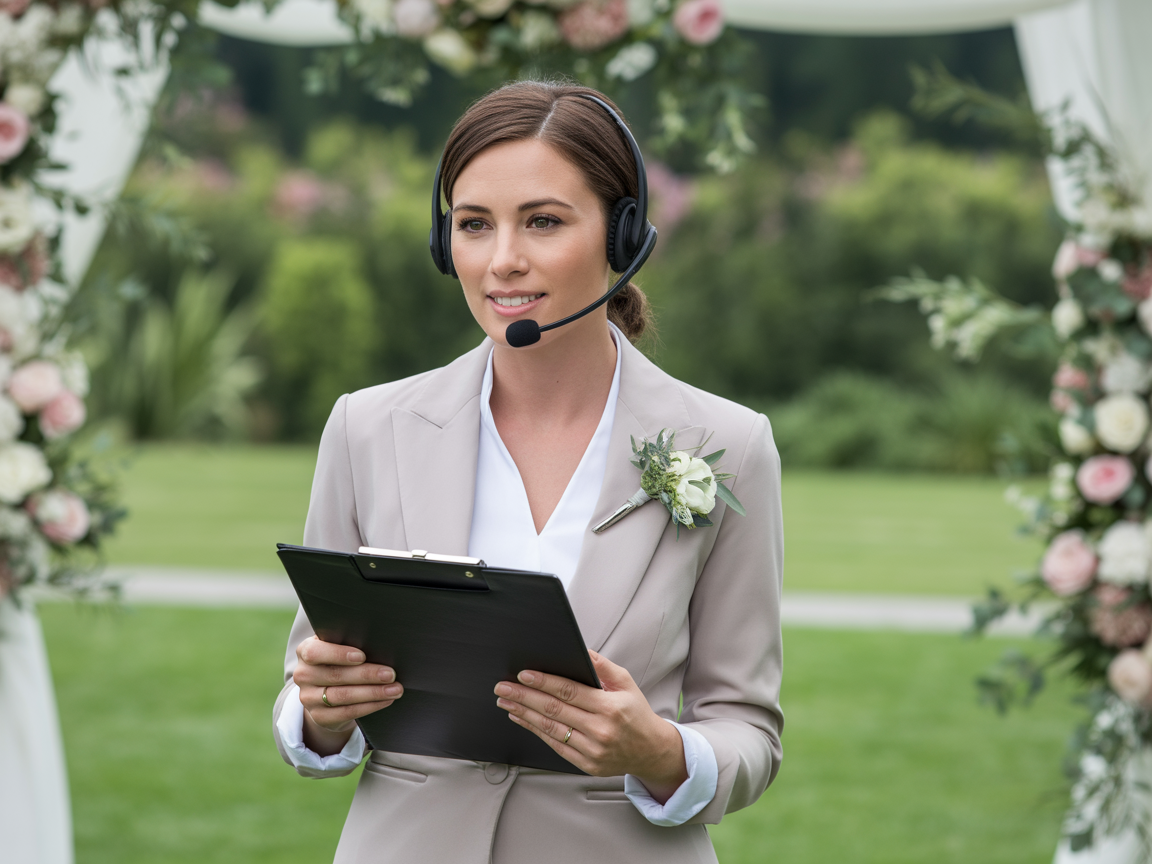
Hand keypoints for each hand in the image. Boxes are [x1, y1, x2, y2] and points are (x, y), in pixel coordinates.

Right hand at [293, 636, 402, 754]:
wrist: (325, 691)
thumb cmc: (339, 660)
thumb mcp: (339, 647)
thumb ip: (350, 642)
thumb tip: (381, 642)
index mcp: (305, 651)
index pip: (315, 653)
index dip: (338, 654)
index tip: (362, 656)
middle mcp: (303, 675)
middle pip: (336, 675)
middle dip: (367, 675)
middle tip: (390, 674)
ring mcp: (309, 698)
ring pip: (343, 696)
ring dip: (373, 692)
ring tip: (394, 689)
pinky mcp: (320, 717)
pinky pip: (347, 712)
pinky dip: (370, 706)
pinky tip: (386, 700)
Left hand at [494, 650, 687, 802]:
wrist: (651, 750)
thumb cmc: (636, 713)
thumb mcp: (626, 682)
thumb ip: (602, 666)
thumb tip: (580, 651)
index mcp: (610, 707)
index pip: (569, 691)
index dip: (544, 682)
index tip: (523, 675)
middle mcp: (600, 730)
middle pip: (554, 710)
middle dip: (524, 697)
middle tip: (504, 688)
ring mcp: (592, 750)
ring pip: (550, 729)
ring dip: (524, 714)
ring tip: (507, 702)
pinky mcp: (586, 764)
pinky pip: (555, 746)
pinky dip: (535, 731)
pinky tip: (523, 719)